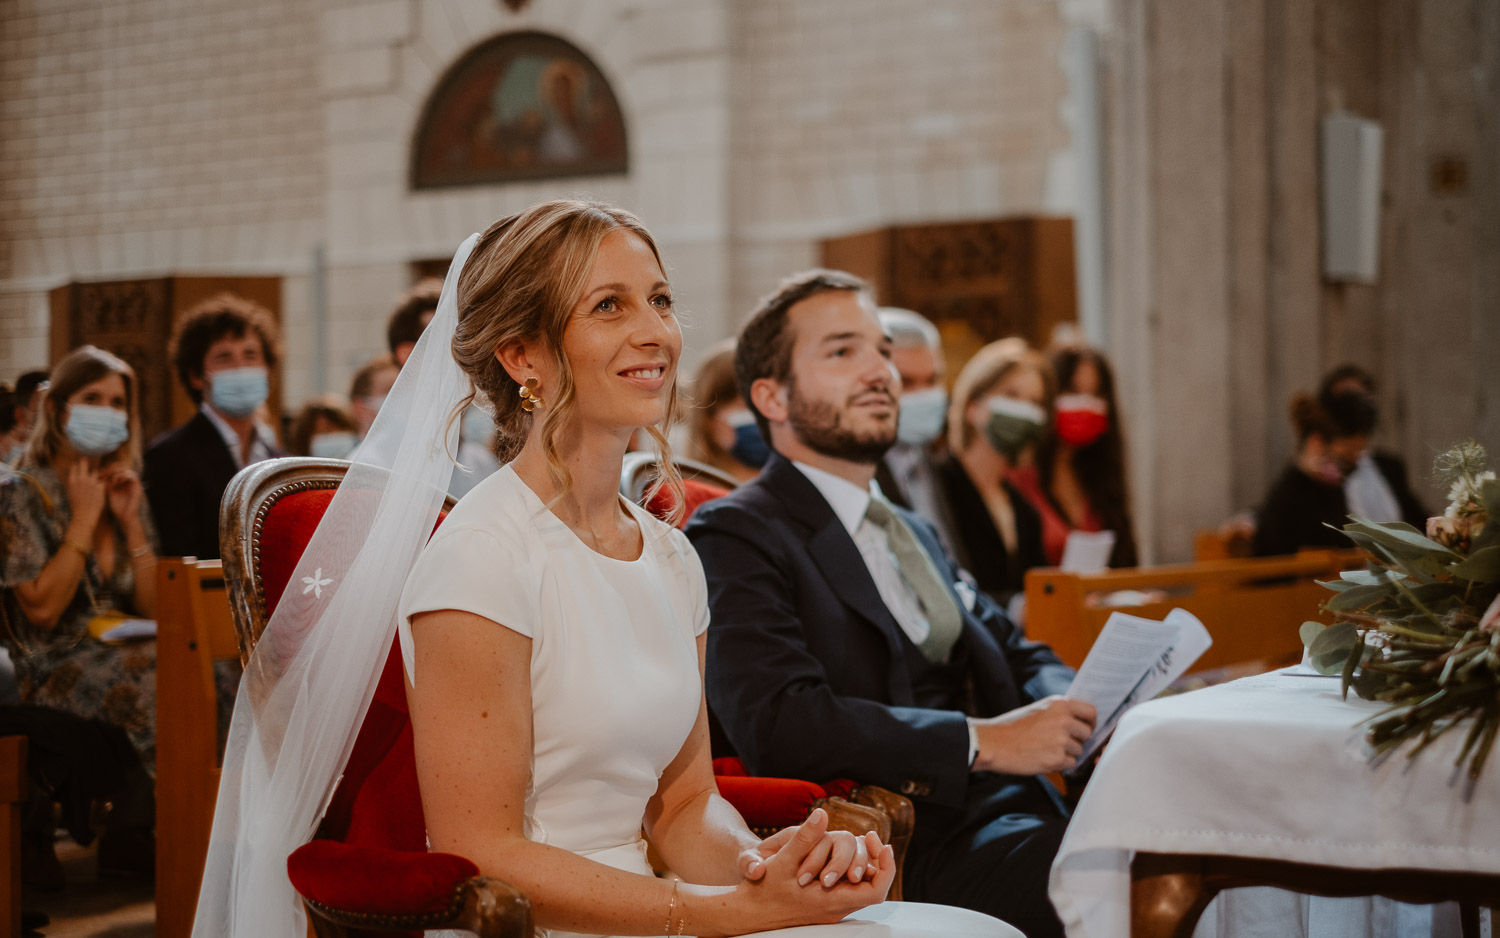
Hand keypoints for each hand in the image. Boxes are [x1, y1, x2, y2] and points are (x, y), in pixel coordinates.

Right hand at [65, 460, 107, 533]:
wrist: (84, 515)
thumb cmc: (77, 506)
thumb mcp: (70, 493)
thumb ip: (73, 483)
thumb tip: (74, 476)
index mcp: (72, 481)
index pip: (75, 467)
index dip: (79, 465)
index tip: (81, 464)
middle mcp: (81, 479)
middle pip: (84, 463)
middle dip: (87, 461)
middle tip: (90, 459)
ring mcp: (91, 482)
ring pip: (96, 472)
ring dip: (97, 475)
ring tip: (97, 482)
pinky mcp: (100, 486)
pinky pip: (103, 481)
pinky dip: (103, 484)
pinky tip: (102, 490)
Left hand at [103, 466, 142, 530]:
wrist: (125, 518)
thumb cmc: (117, 508)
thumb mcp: (109, 493)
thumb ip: (107, 483)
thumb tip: (101, 473)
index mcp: (123, 483)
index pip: (117, 470)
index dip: (109, 469)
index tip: (100, 473)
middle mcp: (129, 483)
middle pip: (123, 468)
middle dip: (113, 469)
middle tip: (106, 473)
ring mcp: (134, 485)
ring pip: (128, 470)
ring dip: (119, 473)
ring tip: (112, 480)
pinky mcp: (138, 488)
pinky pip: (133, 476)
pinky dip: (124, 477)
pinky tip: (117, 482)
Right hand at [730, 807, 894, 931]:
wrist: (747, 912)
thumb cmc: (762, 890)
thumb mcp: (781, 860)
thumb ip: (804, 838)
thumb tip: (823, 814)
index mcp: (830, 901)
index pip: (876, 891)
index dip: (886, 867)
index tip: (882, 844)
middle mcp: (835, 910)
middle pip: (874, 888)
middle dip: (876, 860)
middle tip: (871, 836)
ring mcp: (831, 910)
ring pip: (862, 889)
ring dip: (863, 864)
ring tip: (860, 841)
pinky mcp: (824, 906)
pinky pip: (849, 890)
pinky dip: (851, 871)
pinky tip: (841, 854)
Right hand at [972, 695, 1096, 774]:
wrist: (996, 744)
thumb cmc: (1014, 727)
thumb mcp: (1040, 709)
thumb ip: (1061, 712)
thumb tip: (1082, 722)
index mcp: (1060, 705)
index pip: (1091, 712)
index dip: (1090, 722)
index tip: (1086, 727)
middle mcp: (1064, 720)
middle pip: (1087, 733)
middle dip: (1077, 740)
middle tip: (1060, 742)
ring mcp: (1061, 739)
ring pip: (1079, 750)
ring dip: (1067, 753)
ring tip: (1047, 749)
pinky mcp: (1057, 758)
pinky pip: (1071, 763)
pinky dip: (1060, 764)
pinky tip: (1044, 758)